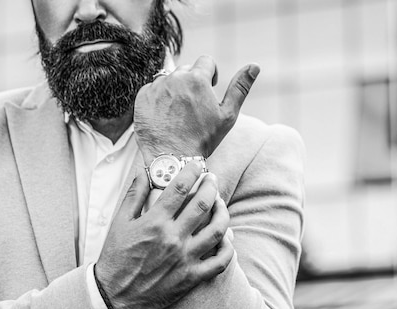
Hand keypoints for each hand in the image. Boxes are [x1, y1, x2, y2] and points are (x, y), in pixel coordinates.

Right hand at [94, 163, 233, 308]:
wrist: (114, 293)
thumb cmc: (116, 257)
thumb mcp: (119, 222)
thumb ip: (134, 195)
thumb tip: (144, 173)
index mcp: (155, 222)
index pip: (179, 188)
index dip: (191, 172)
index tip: (196, 166)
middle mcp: (172, 238)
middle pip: (203, 204)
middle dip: (211, 186)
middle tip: (211, 180)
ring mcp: (184, 258)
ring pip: (217, 230)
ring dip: (223, 212)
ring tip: (220, 204)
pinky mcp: (191, 277)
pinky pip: (220, 262)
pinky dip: (228, 248)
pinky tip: (226, 237)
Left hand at [134, 56, 259, 162]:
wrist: (173, 160)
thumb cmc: (203, 139)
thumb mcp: (227, 116)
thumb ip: (240, 87)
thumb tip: (255, 66)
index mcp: (197, 79)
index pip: (206, 61)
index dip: (210, 75)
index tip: (209, 89)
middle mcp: (174, 78)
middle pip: (186, 70)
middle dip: (191, 83)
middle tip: (193, 107)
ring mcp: (156, 87)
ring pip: (168, 79)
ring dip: (174, 90)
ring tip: (178, 114)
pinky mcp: (141, 97)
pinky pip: (152, 90)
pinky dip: (158, 99)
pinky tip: (165, 117)